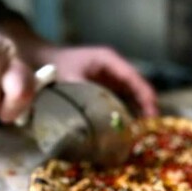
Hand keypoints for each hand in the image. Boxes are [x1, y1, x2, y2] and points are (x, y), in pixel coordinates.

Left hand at [37, 46, 157, 116]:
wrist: (39, 59)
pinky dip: (124, 112)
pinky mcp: (103, 89)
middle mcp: (113, 68)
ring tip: (142, 131)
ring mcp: (109, 78)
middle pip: (136, 87)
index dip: (145, 96)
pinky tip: (126, 128)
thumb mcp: (70, 79)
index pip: (134, 78)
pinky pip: (119, 100)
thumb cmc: (55, 65)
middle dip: (145, 106)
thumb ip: (85, 95)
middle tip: (150, 127)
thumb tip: (97, 118)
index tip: (153, 113)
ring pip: (130, 95)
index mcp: (109, 60)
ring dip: (136, 111)